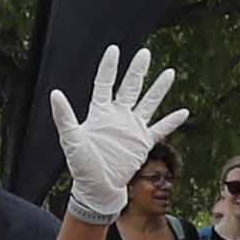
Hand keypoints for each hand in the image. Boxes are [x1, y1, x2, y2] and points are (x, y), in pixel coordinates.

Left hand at [49, 44, 188, 220]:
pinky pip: (160, 129)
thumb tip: (55, 94)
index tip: (113, 50)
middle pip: (130, 88)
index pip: (104, 84)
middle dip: (137, 71)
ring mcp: (131, 129)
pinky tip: (184, 111)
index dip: (109, 67)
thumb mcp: (71, 140)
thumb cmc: (81, 166)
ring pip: (148, 103)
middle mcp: (117, 117)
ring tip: (169, 72)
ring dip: (158, 89)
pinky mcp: (142, 143)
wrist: (97, 189)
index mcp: (100, 113)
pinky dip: (172, 121)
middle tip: (145, 53)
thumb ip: (64, 117)